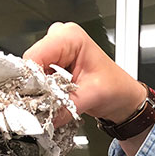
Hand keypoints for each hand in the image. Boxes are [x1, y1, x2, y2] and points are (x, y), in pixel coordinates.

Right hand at [24, 22, 145, 125]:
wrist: (123, 98)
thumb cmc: (116, 88)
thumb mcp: (91, 97)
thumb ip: (64, 107)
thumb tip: (41, 119)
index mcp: (70, 36)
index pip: (33, 56)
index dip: (30, 80)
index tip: (34, 99)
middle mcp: (59, 39)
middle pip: (30, 64)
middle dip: (35, 88)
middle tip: (48, 104)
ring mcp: (54, 51)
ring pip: (31, 74)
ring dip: (39, 92)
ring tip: (57, 101)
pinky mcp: (52, 65)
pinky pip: (37, 80)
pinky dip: (42, 93)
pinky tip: (54, 99)